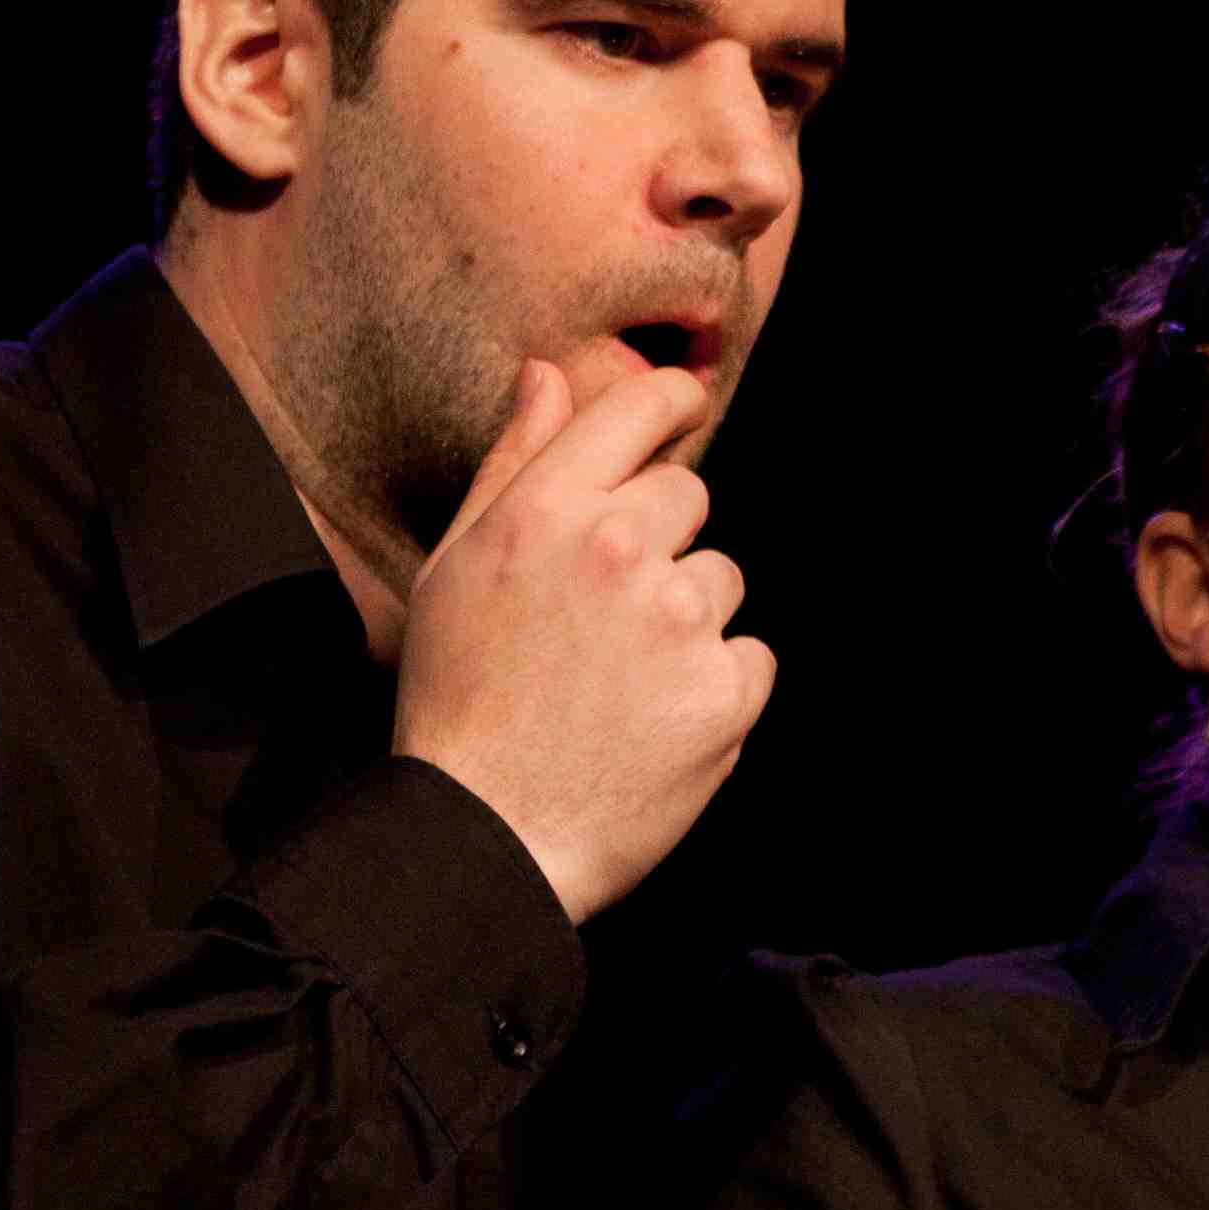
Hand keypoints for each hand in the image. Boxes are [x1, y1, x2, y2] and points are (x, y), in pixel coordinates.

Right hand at [393, 359, 774, 924]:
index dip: (668, 402)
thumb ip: (513, 462)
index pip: (638, 409)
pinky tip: (653, 721)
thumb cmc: (460, 700)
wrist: (485, 834)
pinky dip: (715, 687)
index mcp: (545, 512)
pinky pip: (749, 656)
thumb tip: (548, 375)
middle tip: (600, 616)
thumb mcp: (458, 568)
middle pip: (688, 496)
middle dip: (658, 541)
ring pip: (720, 579)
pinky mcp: (725, 690)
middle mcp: (619, 550)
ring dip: (687, 619)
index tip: (680, 408)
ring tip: (618, 680)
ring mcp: (679, 621)